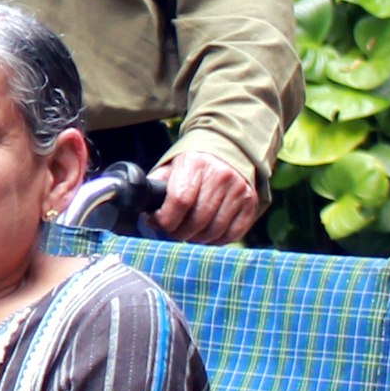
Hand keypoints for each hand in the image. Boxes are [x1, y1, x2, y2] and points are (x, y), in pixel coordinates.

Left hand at [150, 143, 265, 244]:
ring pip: (213, 231)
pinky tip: (206, 234)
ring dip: (196, 239)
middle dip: (178, 233)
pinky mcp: (250, 203)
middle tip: (172, 233)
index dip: (164, 220)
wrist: (229, 149)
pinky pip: (231, 234)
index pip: (179, 201)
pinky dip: (216, 240)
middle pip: (197, 220)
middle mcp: (220, 175)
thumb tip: (139, 205)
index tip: (157, 223)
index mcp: (196, 164)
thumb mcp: (172, 166)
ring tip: (188, 234)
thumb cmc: (194, 164)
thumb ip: (157, 185)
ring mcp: (238, 190)